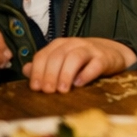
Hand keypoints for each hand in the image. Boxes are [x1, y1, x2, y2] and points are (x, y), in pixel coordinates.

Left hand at [21, 37, 136, 91]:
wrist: (111, 54)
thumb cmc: (82, 61)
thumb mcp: (61, 61)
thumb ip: (44, 66)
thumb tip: (26, 70)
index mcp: (60, 45)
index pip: (44, 55)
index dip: (37, 71)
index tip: (36, 88)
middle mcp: (74, 44)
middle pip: (58, 56)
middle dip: (50, 74)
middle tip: (48, 91)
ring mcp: (90, 50)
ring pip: (75, 57)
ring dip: (66, 74)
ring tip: (62, 90)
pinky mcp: (104, 58)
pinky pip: (95, 64)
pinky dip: (86, 74)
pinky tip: (79, 84)